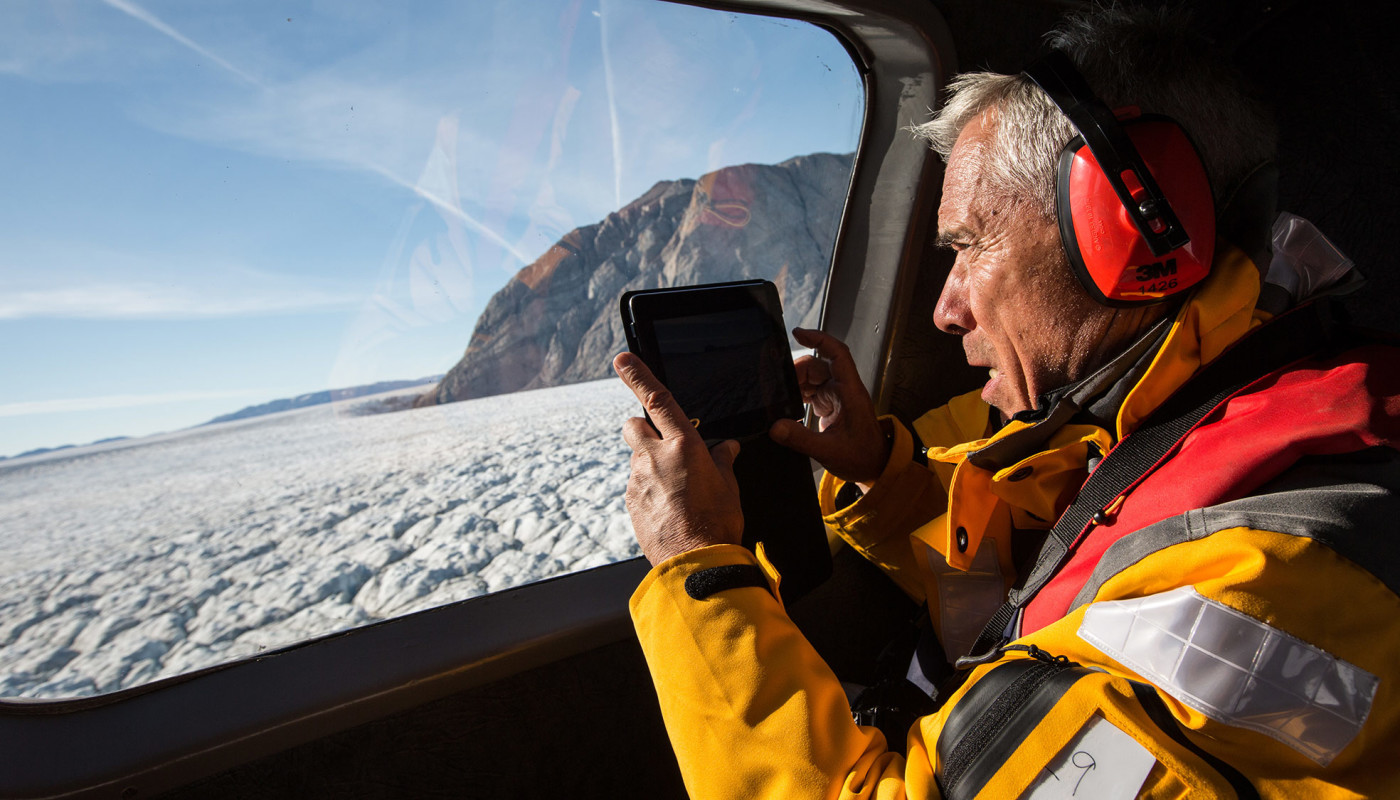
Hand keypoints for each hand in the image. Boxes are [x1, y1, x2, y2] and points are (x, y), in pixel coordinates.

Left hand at [614, 352, 744, 565]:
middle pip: (633, 426)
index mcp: (683, 445)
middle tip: (662, 446)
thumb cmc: (718, 524)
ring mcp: (638, 480)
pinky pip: (636, 486)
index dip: (637, 376)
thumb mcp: (729, 486)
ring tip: (675, 492)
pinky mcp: (630, 503)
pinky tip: (668, 509)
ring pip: (636, 460)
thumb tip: (726, 448)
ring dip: (650, 466)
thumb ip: (723, 460)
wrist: (696, 564)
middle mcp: (654, 457)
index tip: (622, 360)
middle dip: (642, 429)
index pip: (657, 399)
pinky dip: (647, 491)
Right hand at [769, 328, 888, 483]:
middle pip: (818, 365)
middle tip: (777, 385)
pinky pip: (812, 391)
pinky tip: (789, 404)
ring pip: (812, 377)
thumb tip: (776, 427)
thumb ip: (801, 439)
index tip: (798, 333)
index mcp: (851, 392)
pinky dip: (798, 394)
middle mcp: (844, 389)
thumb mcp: (830, 451)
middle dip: (796, 371)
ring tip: (780, 396)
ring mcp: (838, 396)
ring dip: (795, 383)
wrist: (875, 467)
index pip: (837, 354)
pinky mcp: (831, 405)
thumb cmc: (863, 457)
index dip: (819, 339)